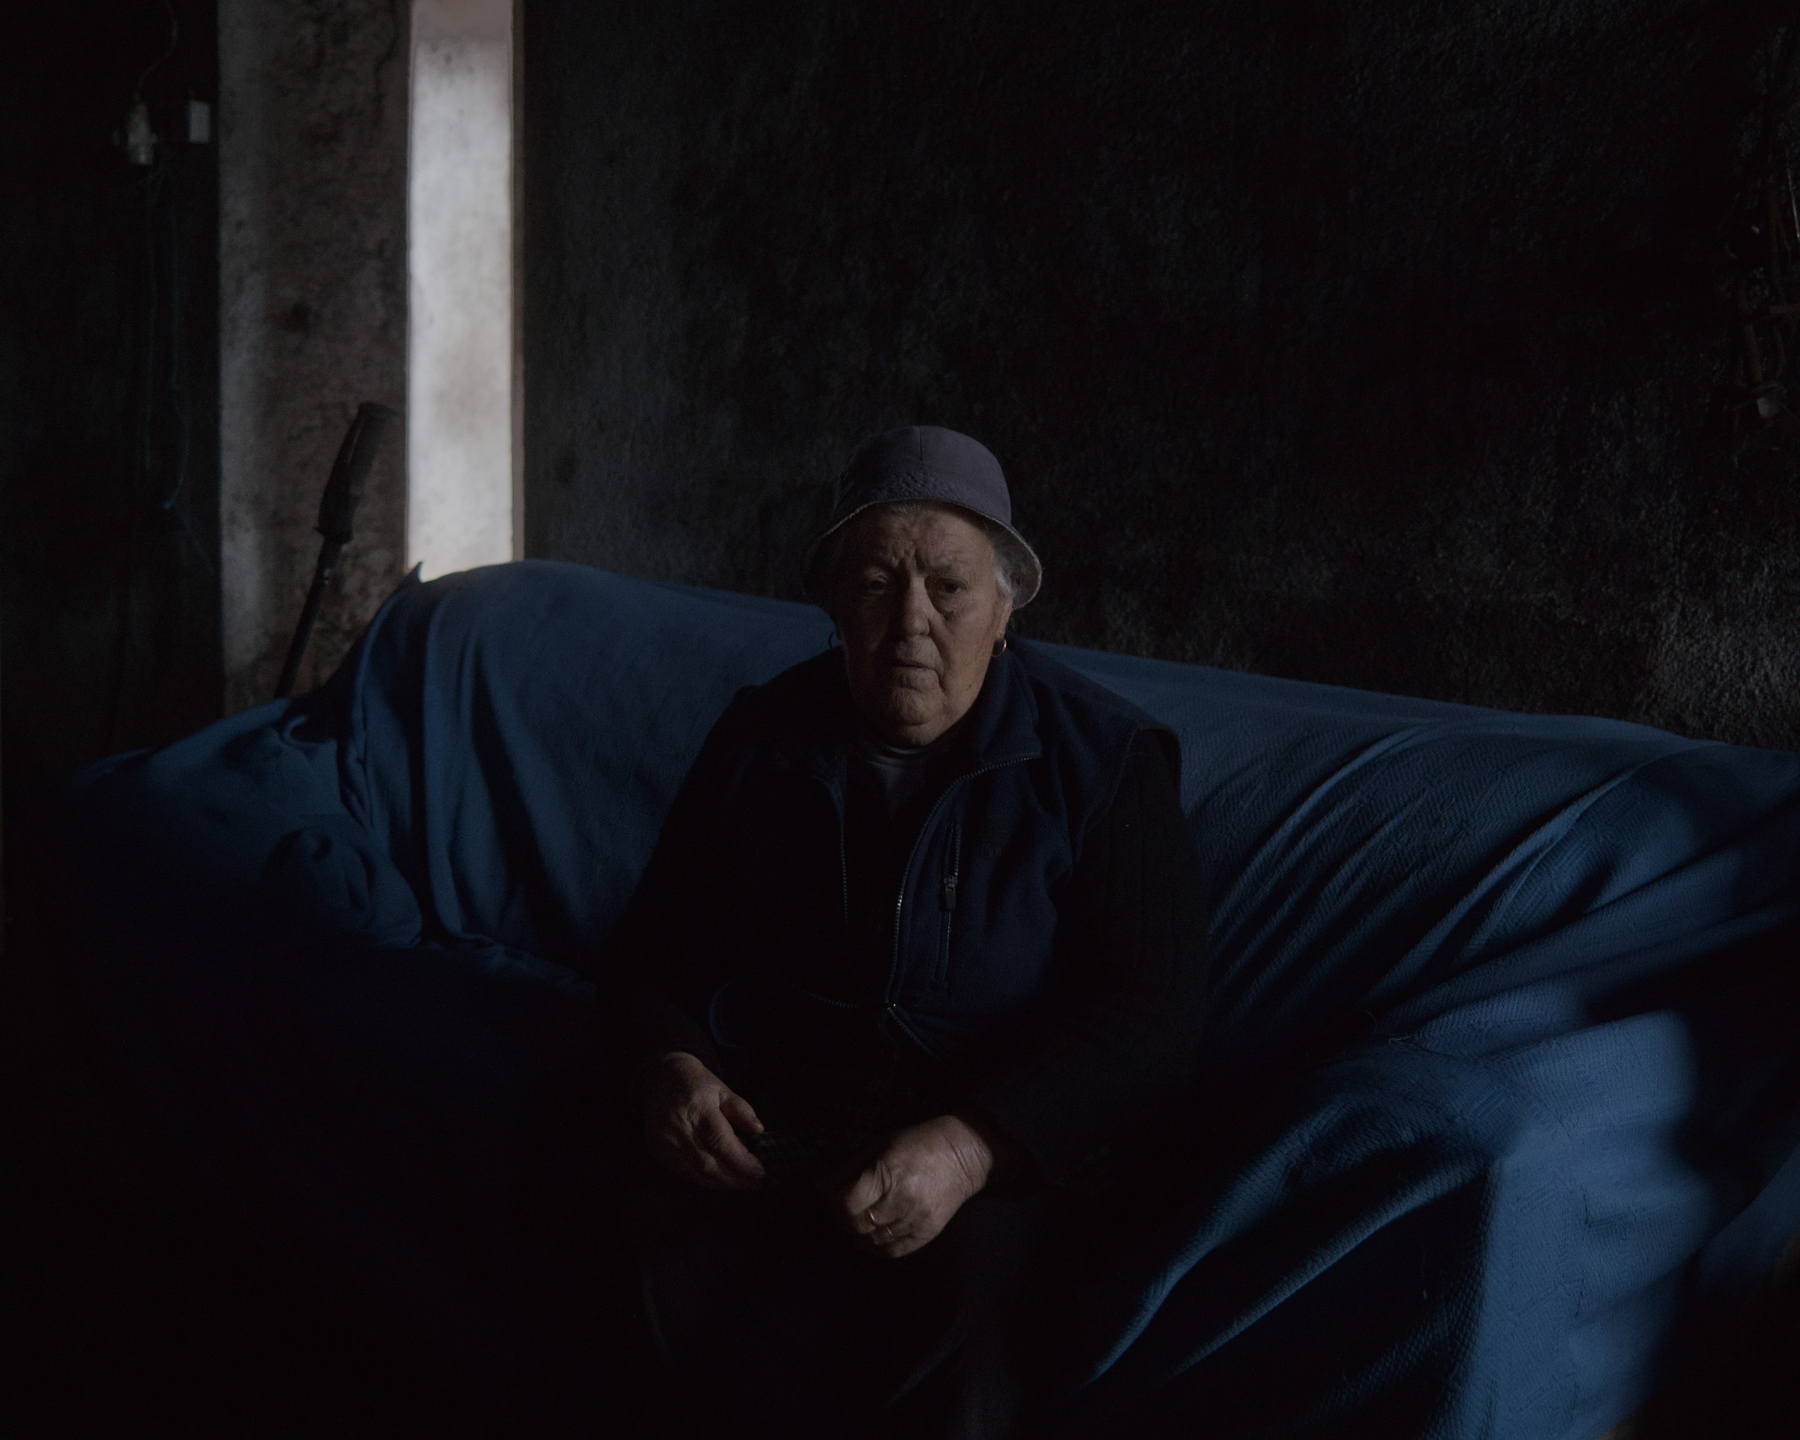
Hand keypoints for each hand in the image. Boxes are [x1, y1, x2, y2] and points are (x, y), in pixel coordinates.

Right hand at [639, 1051, 766, 1191]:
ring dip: (721, 1184)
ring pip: (696, 1173)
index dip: (742, 1163)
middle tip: (756, 1185)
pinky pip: (683, 1173)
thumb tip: (758, 1131)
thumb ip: (742, 1110)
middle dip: (735, 1179)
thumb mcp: (723, 1091)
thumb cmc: (697, 1084)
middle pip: (709, 1164)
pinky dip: (704, 1181)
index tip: (761, 1173)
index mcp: (698, 1109)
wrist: (661, 1078)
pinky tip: (720, 1181)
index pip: (722, 1144)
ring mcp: (665, 1142)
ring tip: (742, 1186)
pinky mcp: (657, 1151)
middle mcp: (679, 1128)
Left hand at [835, 1113, 1001, 1258]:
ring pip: (874, 1240)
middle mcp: (900, 1199)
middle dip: (847, 1221)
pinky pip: (894, 1251)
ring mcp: (915, 1218)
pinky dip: (878, 1248)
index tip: (837, 1202)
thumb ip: (848, 1169)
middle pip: (858, 1224)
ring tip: (862, 1222)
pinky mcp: (928, 1232)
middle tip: (849, 1212)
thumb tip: (819, 1188)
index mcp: (886, 1173)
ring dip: (861, 1235)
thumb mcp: (878, 1147)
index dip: (836, 1207)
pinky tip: (873, 1239)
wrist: (962, 1154)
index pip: (847, 1205)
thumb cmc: (916, 1144)